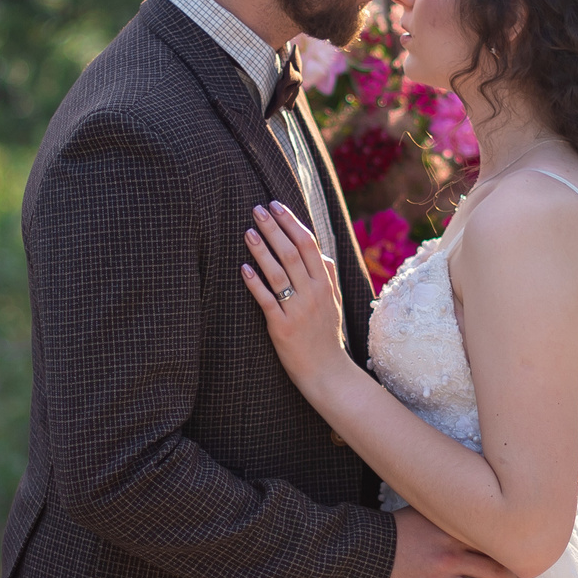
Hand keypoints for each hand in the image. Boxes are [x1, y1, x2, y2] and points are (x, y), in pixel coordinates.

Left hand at [241, 201, 347, 392]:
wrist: (326, 371)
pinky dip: (255, 283)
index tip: (276, 205)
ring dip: (262, 250)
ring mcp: (298, 310)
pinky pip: (267, 300)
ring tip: (247, 231)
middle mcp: (313, 293)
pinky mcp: (282, 327)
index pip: (310, 244)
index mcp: (325, 284)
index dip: (292, 222)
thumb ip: (326, 275)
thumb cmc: (326, 334)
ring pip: (278, 273)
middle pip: (292, 252)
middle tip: (257, 209)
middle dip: (274, 228)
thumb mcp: (334, 301)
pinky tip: (243, 268)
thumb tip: (318, 250)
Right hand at [382, 508, 529, 577]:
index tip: (525, 560)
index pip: (491, 545)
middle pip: (493, 572)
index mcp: (451, 535)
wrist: (363, 553)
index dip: (511, 555)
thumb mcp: (421, 514)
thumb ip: (446, 515)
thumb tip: (467, 508)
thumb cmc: (391, 530)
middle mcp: (450, 559)